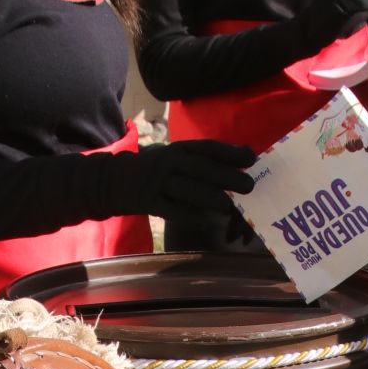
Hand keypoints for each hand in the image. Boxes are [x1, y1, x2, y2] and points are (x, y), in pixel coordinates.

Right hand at [110, 140, 255, 218]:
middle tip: (249, 186)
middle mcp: (169, 162)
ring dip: (211, 199)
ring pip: (188, 189)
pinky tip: (206, 220)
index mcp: (178, 149)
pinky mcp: (148, 202)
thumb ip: (205, 156)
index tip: (252, 158)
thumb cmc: (157, 169)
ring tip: (230, 207)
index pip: (208, 148)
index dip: (231, 152)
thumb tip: (243, 151)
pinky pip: (172, 210)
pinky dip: (190, 215)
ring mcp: (158, 182)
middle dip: (227, 176)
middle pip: (201, 168)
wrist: (115, 180)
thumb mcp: (177, 156)